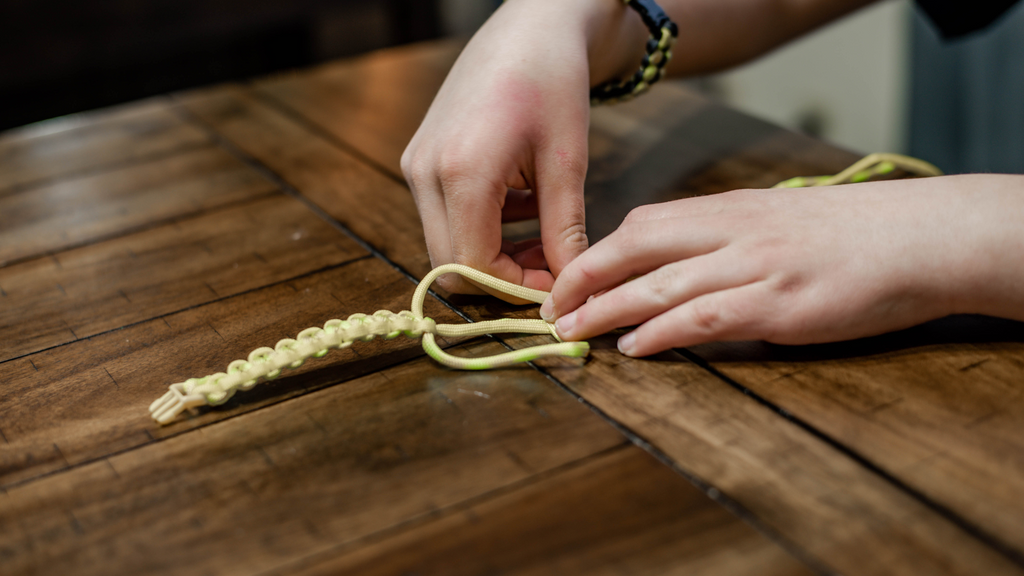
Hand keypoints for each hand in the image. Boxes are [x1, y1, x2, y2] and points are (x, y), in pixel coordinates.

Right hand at [401, 0, 644, 297]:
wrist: (528, 27)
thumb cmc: (553, 81)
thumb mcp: (568, 161)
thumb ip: (564, 230)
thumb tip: (570, 286)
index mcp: (462, 171)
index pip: (475, 264)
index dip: (516, 288)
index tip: (558, 286)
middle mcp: (425, 171)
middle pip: (449, 263)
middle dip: (502, 276)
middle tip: (551, 265)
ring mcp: (416, 165)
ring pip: (445, 243)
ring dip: (493, 252)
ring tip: (545, 232)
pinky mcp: (419, 159)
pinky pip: (444, 216)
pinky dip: (482, 226)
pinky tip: (522, 204)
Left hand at [542, 175, 1023, 355]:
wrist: (918, 238)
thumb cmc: (848, 235)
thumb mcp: (776, 221)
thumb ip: (723, 240)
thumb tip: (675, 272)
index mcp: (729, 210)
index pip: (641, 224)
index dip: (594, 253)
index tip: (563, 279)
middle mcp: (732, 231)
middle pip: (634, 247)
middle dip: (582, 278)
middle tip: (548, 308)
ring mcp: (753, 265)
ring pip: (659, 284)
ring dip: (605, 309)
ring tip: (570, 333)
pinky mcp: (779, 303)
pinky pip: (705, 316)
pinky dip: (662, 333)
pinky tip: (632, 348)